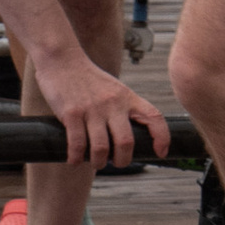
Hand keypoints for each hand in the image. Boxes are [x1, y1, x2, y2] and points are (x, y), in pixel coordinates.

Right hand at [33, 50, 172, 169]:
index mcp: (127, 97)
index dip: (162, 137)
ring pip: (101, 148)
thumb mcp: (114, 90)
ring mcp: (92, 109)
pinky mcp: (72, 113)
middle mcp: (113, 104)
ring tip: (95, 163)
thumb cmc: (87, 79)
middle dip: (123, 161)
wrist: (62, 60)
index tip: (160, 152)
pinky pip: (77, 144)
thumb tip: (125, 139)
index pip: (154, 117)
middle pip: (126, 142)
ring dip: (98, 162)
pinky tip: (74, 160)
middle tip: (116, 163)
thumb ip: (122, 109)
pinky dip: (76, 158)